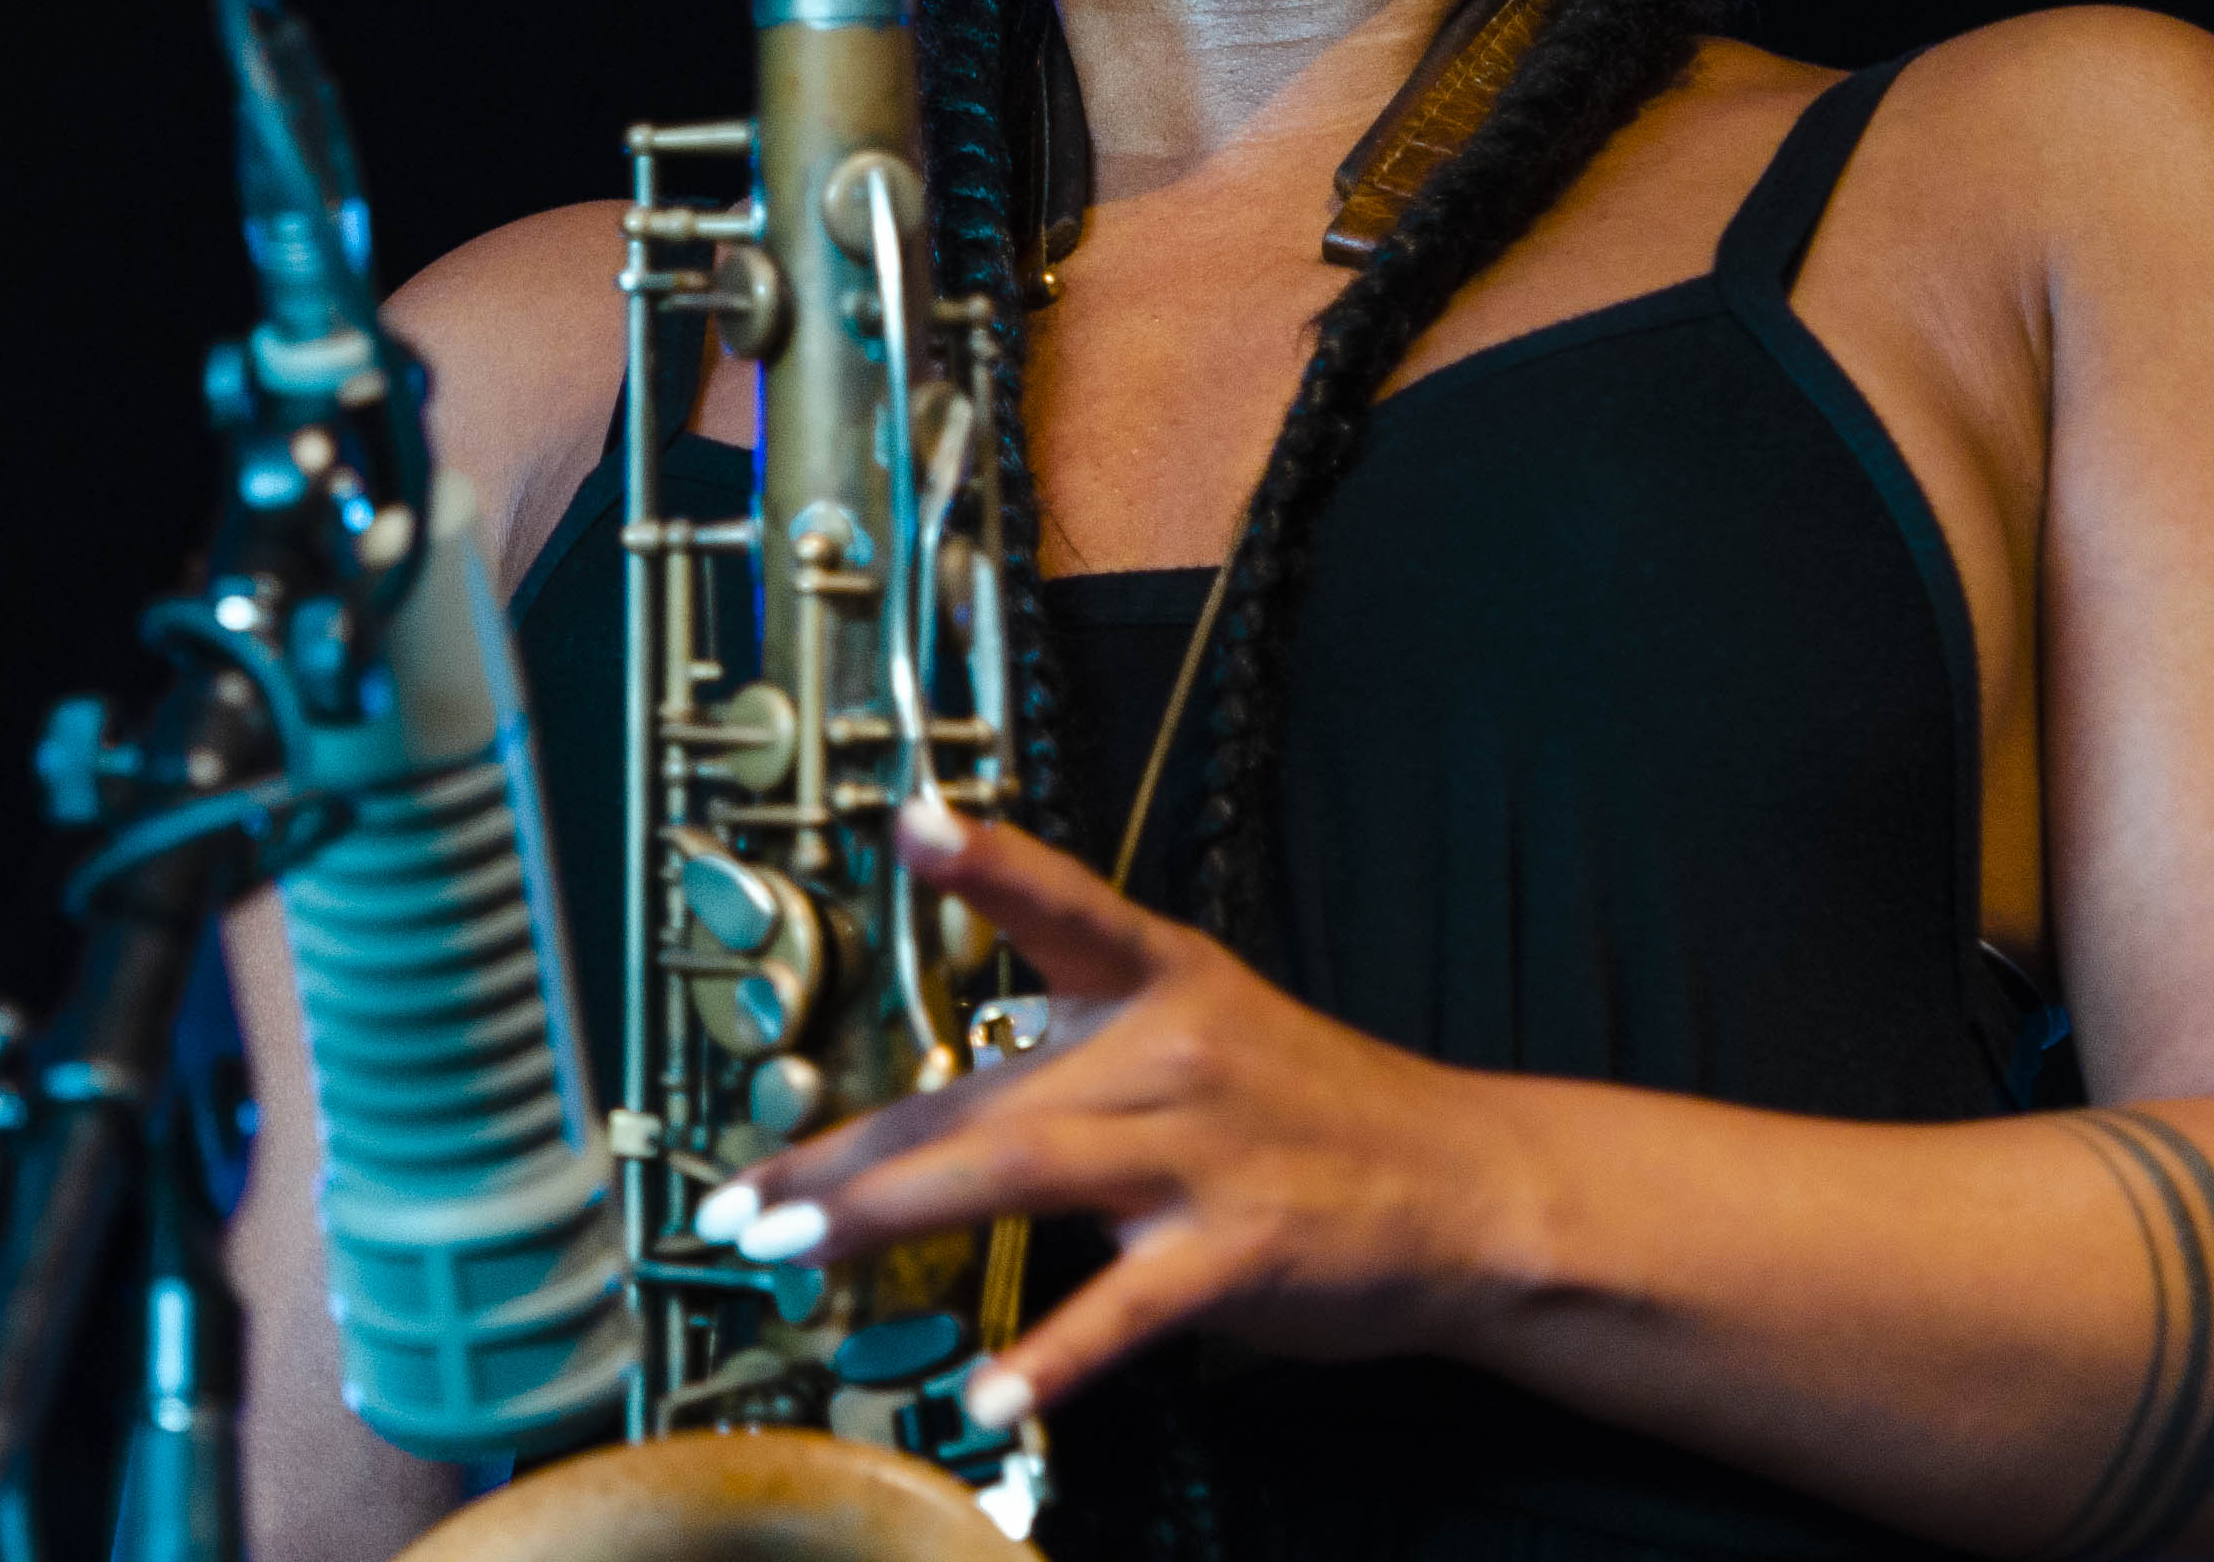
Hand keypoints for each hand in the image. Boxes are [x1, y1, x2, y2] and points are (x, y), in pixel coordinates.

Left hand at [696, 800, 1526, 1426]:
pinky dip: (1052, 1356)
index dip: (988, 860)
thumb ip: (1070, 1070)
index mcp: (1160, 984)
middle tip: (746, 1198)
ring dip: (892, 1219)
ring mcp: (1205, 1150)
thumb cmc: (1309, 1118)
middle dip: (848, 1156)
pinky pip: (1125, 1306)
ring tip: (799, 1255)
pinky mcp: (1239, 1250)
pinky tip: (991, 1393)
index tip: (913, 819)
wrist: (1467, 1187)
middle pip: (982, 1096)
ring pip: (1021, 1172)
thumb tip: (920, 1132)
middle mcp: (1171, 1052)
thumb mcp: (1200, 1043)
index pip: (1063, 905)